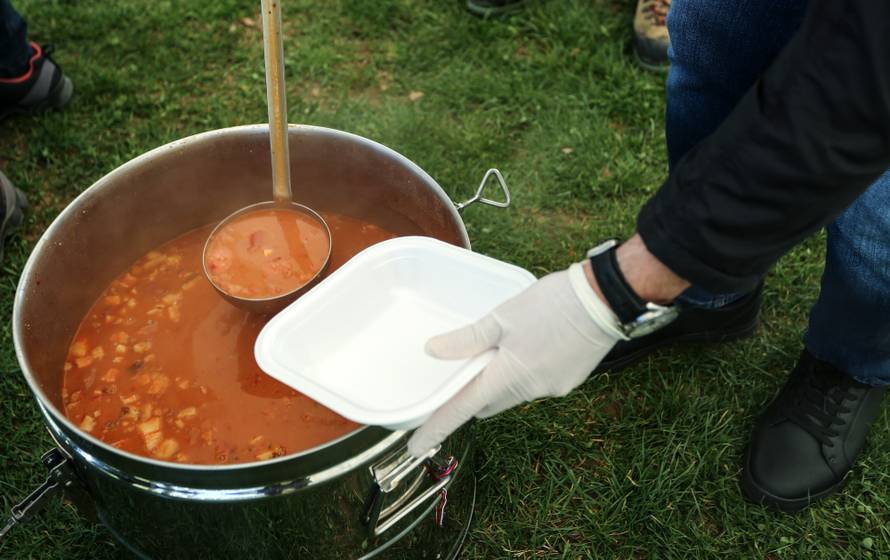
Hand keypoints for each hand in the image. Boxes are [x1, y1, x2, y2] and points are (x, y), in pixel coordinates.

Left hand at [407, 262, 627, 456]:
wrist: (605, 300)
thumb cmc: (552, 305)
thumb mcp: (502, 317)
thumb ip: (467, 338)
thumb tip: (433, 350)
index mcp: (508, 377)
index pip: (462, 410)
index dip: (437, 427)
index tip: (416, 446)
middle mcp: (530, 391)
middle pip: (489, 402)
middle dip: (472, 396)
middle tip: (460, 376)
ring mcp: (553, 388)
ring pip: (514, 392)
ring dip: (501, 380)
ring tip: (501, 348)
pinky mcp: (569, 380)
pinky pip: (537, 383)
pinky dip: (526, 371)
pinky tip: (533, 345)